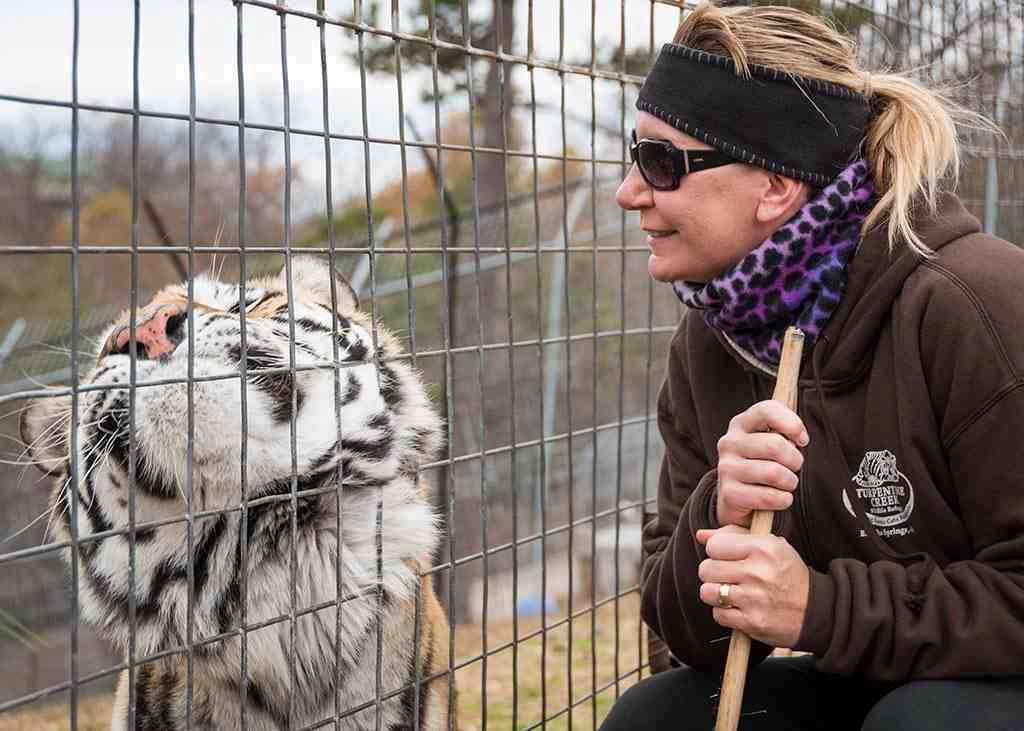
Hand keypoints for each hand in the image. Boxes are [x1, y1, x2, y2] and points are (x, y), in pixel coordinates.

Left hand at [695, 525, 809, 648]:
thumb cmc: (786, 573)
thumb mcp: (769, 546)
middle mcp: (759, 571)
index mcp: (764, 547)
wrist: (815, 611)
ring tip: (730, 593)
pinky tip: (738, 608)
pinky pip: (718, 614)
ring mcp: (755, 598)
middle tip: (727, 577)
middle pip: (706, 569)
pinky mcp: (752, 622)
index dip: (716, 552)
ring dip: (715, 594)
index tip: (726, 557)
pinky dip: (724, 613)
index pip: (714, 545)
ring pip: (707, 592)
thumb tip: (701, 534)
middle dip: (712, 574)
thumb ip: (734, 536)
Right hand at [716, 400, 807, 527]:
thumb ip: (783, 433)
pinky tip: (778, 498)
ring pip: (775, 473)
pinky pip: (769, 497)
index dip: (792, 424)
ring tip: (785, 484)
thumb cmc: (762, 465)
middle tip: (793, 467)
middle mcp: (729, 442)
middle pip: (775, 445)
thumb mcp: (770, 442)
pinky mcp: (729, 493)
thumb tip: (799, 438)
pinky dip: (782, 500)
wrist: (736, 498)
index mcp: (741, 424)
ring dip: (790, 482)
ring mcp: (726, 467)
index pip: (767, 411)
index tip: (802, 440)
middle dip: (795, 460)